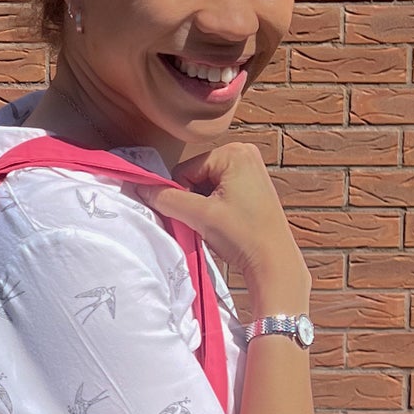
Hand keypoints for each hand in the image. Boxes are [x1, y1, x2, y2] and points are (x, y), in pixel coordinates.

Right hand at [140, 143, 307, 302]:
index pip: (184, 169)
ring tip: (216, 223)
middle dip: (192, 200)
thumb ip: (166, 198)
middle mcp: (244, 152)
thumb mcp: (199, 215)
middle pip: (194, 175)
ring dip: (201, 205)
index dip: (180, 195)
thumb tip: (140, 187)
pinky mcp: (252, 184)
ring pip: (204, 185)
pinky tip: (224, 222)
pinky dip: (213, 207)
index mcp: (234, 152)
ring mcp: (250, 168)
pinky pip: (218, 191)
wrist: (273, 261)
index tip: (193, 216)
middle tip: (204, 221)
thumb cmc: (242, 235)